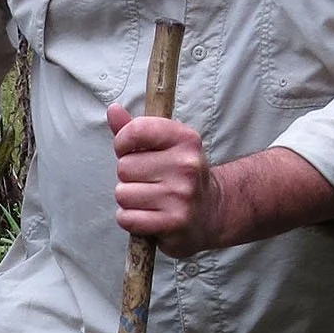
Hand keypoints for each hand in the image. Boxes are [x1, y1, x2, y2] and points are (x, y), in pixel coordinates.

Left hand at [108, 112, 333, 250]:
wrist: (222, 214)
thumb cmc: (186, 178)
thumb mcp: (167, 147)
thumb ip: (136, 130)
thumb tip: (111, 109)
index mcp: (185, 139)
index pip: (132, 133)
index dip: (126, 145)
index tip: (136, 153)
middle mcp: (186, 165)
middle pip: (123, 168)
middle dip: (130, 179)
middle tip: (154, 187)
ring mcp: (181, 195)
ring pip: (124, 195)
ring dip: (132, 204)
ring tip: (156, 205)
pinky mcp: (175, 223)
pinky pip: (130, 219)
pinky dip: (134, 223)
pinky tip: (153, 221)